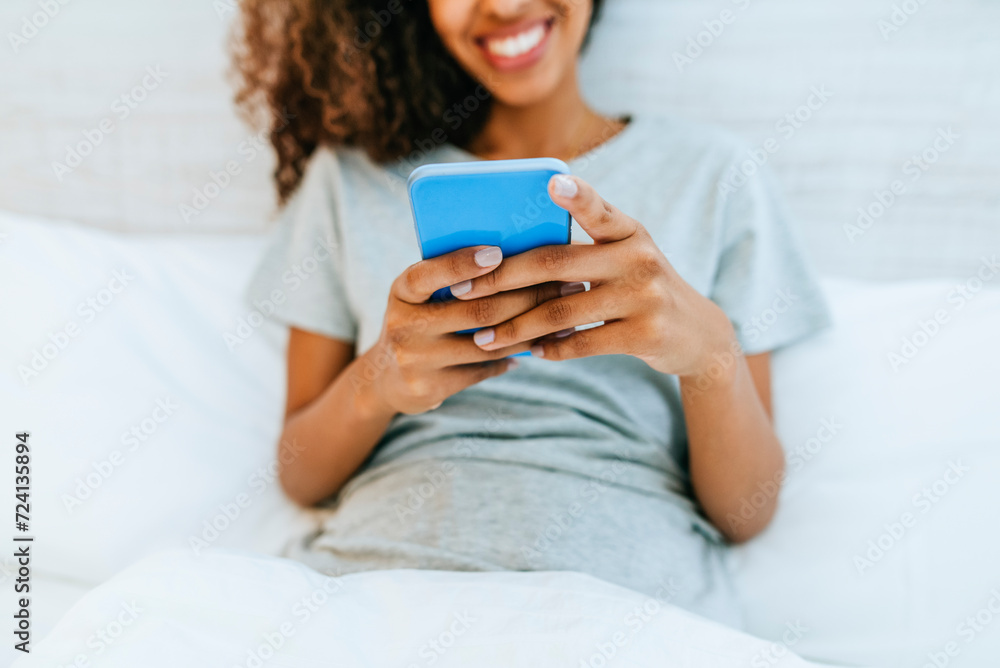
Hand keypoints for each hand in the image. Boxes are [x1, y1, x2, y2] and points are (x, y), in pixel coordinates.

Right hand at [366, 245, 564, 413]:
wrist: (385, 376)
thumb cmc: (419, 318)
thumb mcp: (421, 294)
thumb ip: (451, 277)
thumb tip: (516, 254)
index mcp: (402, 291)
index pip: (429, 274)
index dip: (462, 264)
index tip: (498, 253)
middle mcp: (404, 325)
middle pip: (475, 310)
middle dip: (527, 296)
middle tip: (565, 285)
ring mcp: (415, 359)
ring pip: (487, 343)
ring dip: (531, 329)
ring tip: (564, 318)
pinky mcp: (430, 387)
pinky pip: (484, 368)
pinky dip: (515, 355)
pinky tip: (542, 344)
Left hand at [455, 174, 736, 377]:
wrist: (696, 334)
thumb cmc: (641, 287)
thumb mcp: (627, 255)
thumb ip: (586, 246)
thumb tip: (511, 254)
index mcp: (630, 231)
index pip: (599, 209)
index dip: (578, 196)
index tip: (553, 183)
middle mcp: (639, 258)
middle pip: (555, 265)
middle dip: (501, 279)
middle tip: (462, 292)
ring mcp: (644, 297)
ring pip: (561, 312)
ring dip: (516, 327)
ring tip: (484, 337)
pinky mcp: (644, 335)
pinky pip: (582, 343)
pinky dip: (550, 350)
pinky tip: (528, 352)